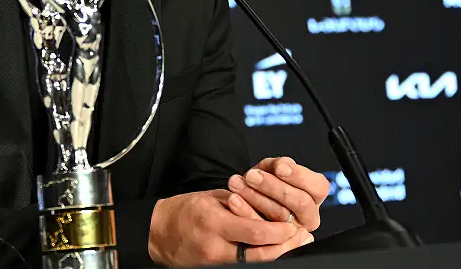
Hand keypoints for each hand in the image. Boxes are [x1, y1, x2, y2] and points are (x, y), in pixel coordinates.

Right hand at [147, 190, 314, 265]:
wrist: (157, 233)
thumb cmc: (184, 211)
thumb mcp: (211, 198)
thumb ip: (239, 204)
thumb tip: (269, 209)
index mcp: (214, 222)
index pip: (255, 231)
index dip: (279, 231)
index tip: (295, 225)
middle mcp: (215, 246)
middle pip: (259, 254)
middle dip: (284, 247)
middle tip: (303, 238)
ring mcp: (214, 263)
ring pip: (253, 263)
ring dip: (276, 255)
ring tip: (293, 246)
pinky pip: (242, 265)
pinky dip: (259, 259)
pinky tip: (272, 251)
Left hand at [225, 156, 330, 230]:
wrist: (244, 200)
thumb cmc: (262, 184)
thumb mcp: (271, 170)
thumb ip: (278, 165)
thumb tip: (282, 165)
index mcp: (314, 197)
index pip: (319, 187)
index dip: (300, 176)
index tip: (279, 167)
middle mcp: (308, 217)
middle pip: (301, 202)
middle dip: (274, 187)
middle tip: (252, 176)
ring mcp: (293, 232)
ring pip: (280, 216)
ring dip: (256, 197)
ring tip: (237, 183)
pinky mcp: (274, 243)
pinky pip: (262, 231)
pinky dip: (245, 212)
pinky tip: (233, 199)